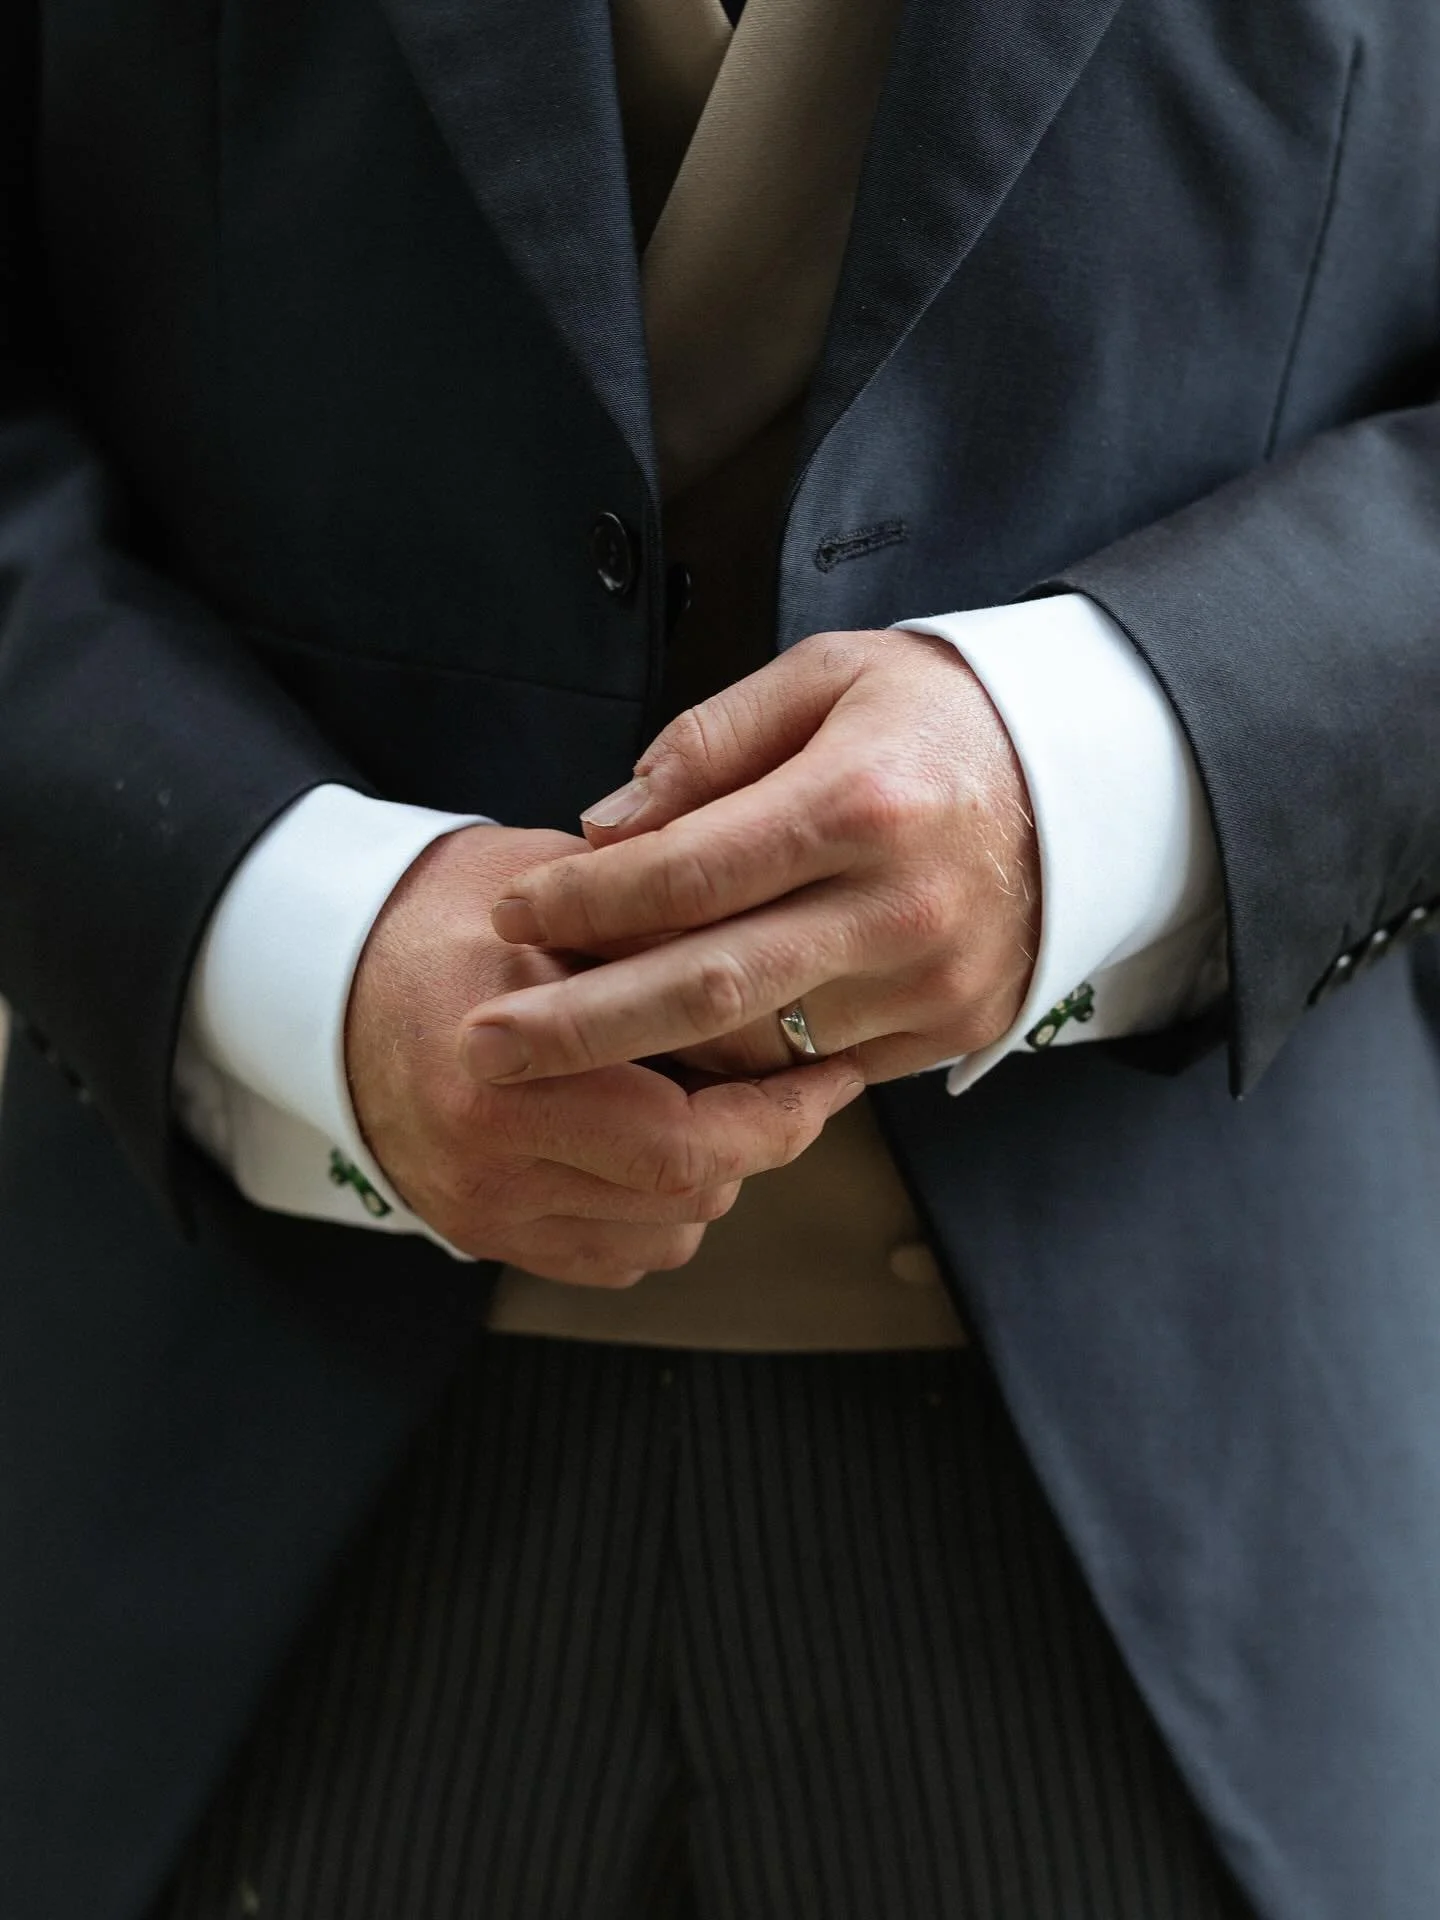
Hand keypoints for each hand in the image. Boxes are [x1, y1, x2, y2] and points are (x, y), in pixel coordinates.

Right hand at [346, 824, 862, 1283]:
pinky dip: (656, 1213)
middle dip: (761, 1142)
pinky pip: (609, 1256)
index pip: (687, 1140)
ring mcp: (481, 1208)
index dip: (781, 1114)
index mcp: (503, 1070)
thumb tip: (774, 955)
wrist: (322, 976)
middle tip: (801, 1085)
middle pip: (684, 1197)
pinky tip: (655, 1144)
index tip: (832, 1070)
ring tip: (720, 1102)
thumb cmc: (442, 917)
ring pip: (660, 1235)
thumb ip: (651, 926)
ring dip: (713, 1179)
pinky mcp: (477, 1232)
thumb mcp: (547, 887)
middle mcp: (488, 1160)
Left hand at [461, 628, 1040, 1085]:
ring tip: (556, 1048)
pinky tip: (668, 1053)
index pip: (687, 869)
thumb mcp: (825, 679)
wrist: (1087, 780)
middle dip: (579, 1027)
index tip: (514, 911)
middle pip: (706, 987)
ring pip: (754, 1044)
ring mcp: (928, 981)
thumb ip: (708, 746)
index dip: (587, 900)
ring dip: (647, 1053)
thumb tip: (605, 828)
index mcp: (860, 802)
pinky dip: (733, 1066)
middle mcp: (897, 906)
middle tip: (483, 1048)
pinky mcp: (946, 1029)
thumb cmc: (933, 717)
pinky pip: (815, 1069)